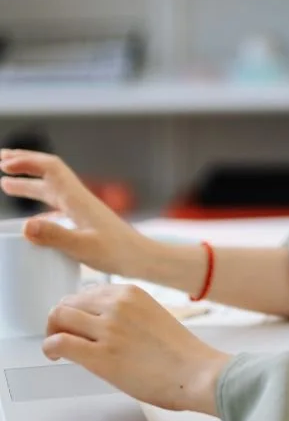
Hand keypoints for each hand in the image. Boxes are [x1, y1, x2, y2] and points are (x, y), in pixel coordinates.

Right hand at [0, 149, 147, 277]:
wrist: (141, 258)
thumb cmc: (117, 252)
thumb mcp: (83, 246)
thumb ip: (55, 236)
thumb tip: (27, 225)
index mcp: (77, 199)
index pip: (50, 168)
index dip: (26, 162)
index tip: (4, 164)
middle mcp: (78, 199)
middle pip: (48, 173)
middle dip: (23, 165)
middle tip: (1, 161)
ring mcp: (81, 210)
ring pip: (50, 189)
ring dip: (28, 184)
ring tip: (5, 184)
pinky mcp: (84, 222)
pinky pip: (57, 206)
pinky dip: (40, 204)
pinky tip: (32, 218)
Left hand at [43, 283, 230, 413]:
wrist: (196, 373)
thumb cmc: (181, 354)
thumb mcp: (152, 316)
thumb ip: (126, 314)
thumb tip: (100, 325)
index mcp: (131, 293)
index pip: (87, 292)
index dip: (77, 309)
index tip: (76, 323)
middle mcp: (117, 305)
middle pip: (68, 302)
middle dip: (60, 320)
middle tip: (62, 335)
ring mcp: (108, 329)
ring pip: (58, 317)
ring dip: (52, 332)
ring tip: (58, 347)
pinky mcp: (101, 356)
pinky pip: (59, 342)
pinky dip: (50, 348)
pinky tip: (56, 357)